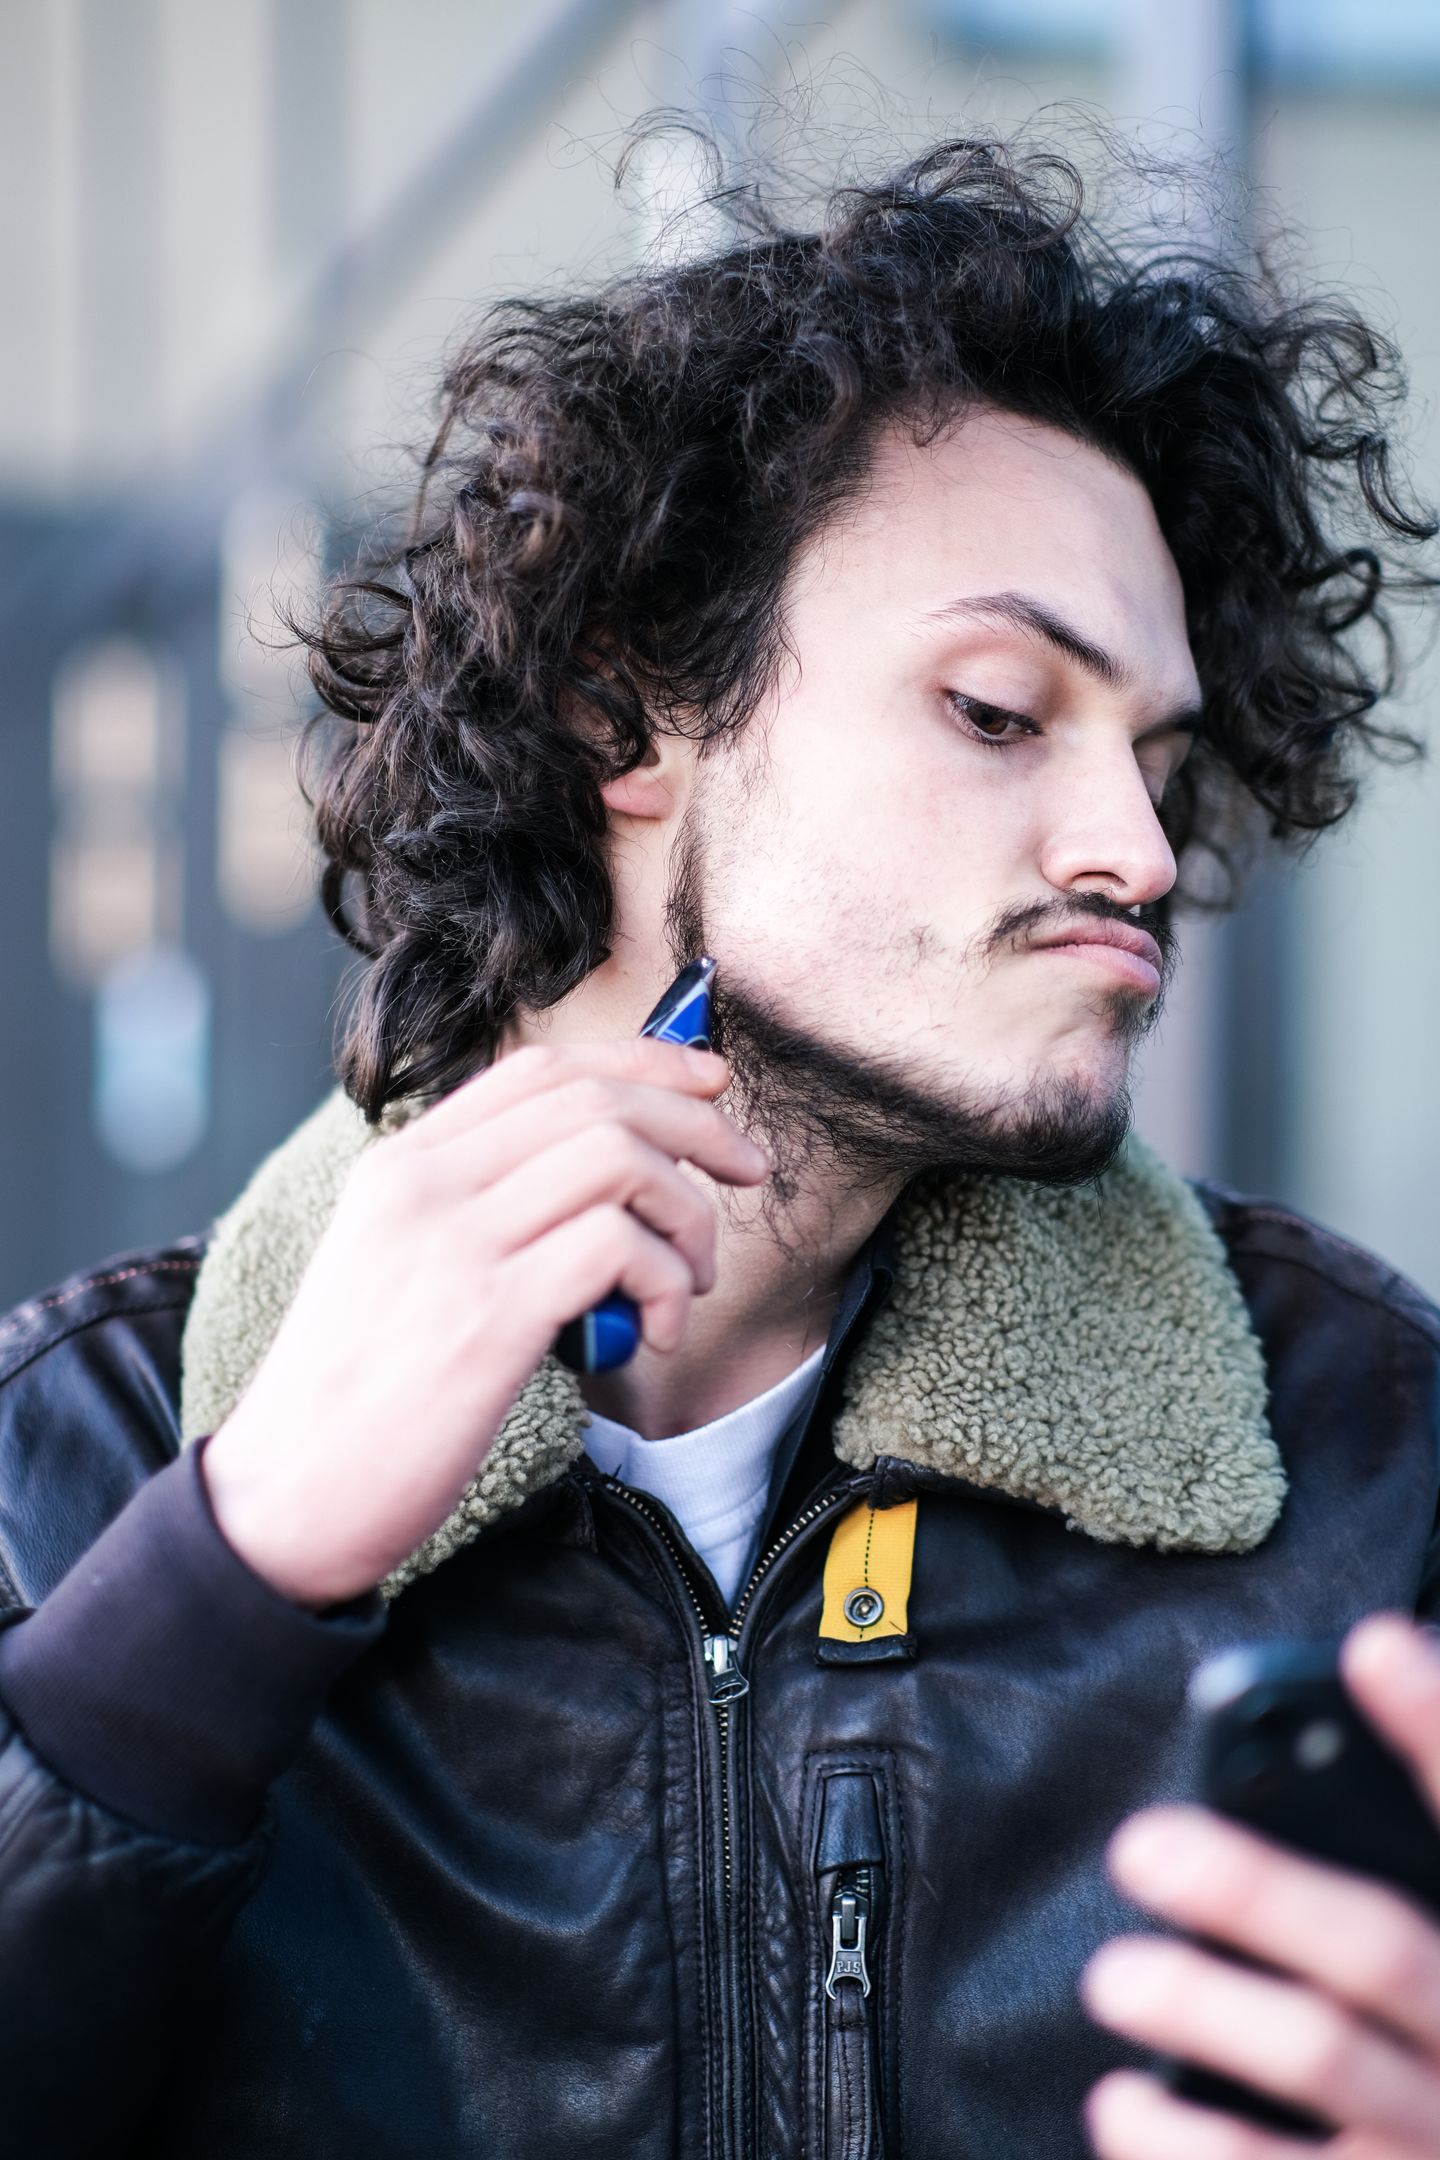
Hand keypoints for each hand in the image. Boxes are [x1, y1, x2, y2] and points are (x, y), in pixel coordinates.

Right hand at [200, 1038, 769, 1608]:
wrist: (288, 1497)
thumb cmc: (357, 1394)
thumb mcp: (396, 1264)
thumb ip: (479, 1210)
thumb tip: (604, 1184)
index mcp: (401, 1164)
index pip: (542, 1070)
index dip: (643, 1063)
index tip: (709, 1084)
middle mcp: (424, 1184)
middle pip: (596, 1101)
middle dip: (697, 1125)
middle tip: (746, 1171)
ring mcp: (454, 1245)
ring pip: (619, 1160)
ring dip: (688, 1215)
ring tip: (690, 1279)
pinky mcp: (490, 1316)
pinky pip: (619, 1248)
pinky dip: (666, 1281)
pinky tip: (655, 1331)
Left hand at [1081, 1614, 1439, 2157]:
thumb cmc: (1436, 2035)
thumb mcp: (1435, 1917)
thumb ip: (1404, 1838)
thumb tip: (1360, 1670)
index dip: (1437, 1728)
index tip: (1374, 1643)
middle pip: (1382, 1950)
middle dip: (1262, 1893)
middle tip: (1143, 1848)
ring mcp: (1439, 2134)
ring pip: (1327, 2061)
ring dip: (1209, 2012)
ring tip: (1113, 1977)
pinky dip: (1187, 2144)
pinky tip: (1121, 2102)